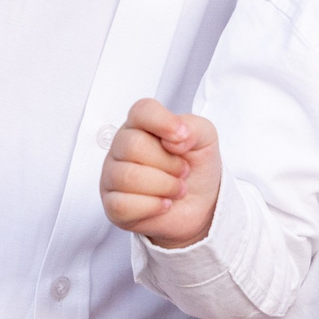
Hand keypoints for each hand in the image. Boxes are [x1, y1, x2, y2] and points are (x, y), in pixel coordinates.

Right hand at [102, 97, 219, 248]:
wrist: (201, 204)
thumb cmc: (196, 166)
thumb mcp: (205, 139)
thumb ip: (195, 128)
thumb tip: (175, 137)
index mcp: (142, 125)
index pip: (141, 111)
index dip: (162, 122)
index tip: (183, 136)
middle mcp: (122, 147)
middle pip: (133, 146)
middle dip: (169, 163)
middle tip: (183, 170)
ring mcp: (112, 176)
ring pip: (128, 177)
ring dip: (165, 186)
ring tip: (178, 188)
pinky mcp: (112, 205)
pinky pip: (123, 205)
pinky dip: (152, 206)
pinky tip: (164, 204)